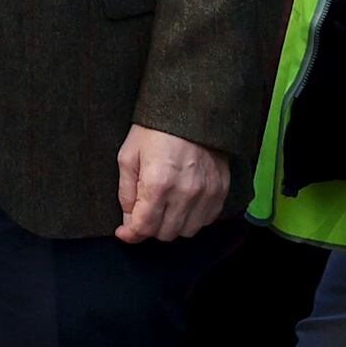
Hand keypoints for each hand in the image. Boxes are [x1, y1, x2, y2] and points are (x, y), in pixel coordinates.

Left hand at [118, 126, 230, 242]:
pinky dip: (193, 218)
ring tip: (163, 210)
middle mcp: (186, 192)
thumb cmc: (154, 131)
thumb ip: (126, 192)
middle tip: (142, 216)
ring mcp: (207, 193)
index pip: (145, 227)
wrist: (192, 112)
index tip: (124, 232)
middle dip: (149, 229)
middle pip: (166, 233)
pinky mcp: (222, 190)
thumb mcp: (128, 157)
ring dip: (172, 226)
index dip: (131, 234)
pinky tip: (182, 205)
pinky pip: (207, 219)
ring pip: (188, 231)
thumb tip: (128, 220)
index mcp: (158, 183)